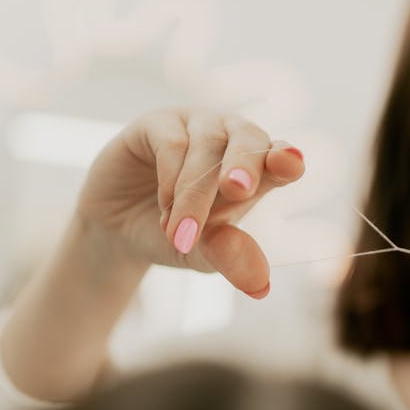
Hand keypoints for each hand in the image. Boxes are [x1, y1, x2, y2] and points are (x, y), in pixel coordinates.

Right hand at [76, 109, 304, 296]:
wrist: (119, 232)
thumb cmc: (177, 237)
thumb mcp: (204, 255)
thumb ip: (230, 258)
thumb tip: (260, 287)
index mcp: (257, 168)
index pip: (280, 158)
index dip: (286, 159)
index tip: (290, 164)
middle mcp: (231, 139)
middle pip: (248, 140)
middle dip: (244, 166)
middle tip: (237, 191)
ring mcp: (196, 125)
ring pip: (207, 145)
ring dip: (194, 194)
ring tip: (178, 233)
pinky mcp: (158, 123)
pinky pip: (171, 142)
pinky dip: (169, 179)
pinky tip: (164, 208)